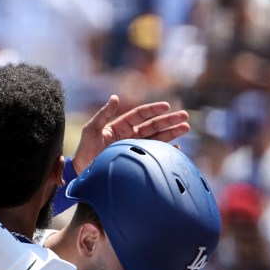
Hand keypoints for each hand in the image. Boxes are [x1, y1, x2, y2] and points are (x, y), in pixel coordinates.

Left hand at [71, 95, 189, 173]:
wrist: (84, 171)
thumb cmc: (85, 149)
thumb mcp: (92, 129)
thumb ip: (103, 114)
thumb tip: (115, 97)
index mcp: (121, 126)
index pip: (141, 115)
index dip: (153, 110)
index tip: (166, 106)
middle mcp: (130, 135)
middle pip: (153, 125)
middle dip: (169, 121)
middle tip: (185, 117)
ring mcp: (134, 148)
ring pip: (157, 138)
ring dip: (171, 133)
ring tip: (185, 128)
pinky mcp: (136, 160)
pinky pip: (153, 154)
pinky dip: (165, 152)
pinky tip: (176, 149)